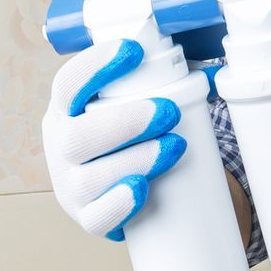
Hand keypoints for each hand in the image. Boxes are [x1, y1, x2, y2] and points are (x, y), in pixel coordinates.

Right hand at [42, 39, 186, 240]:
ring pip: (89, 178)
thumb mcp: (127, 103)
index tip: (134, 51)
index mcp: (65, 111)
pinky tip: (141, 188)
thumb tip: (209, 63)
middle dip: (126, 122)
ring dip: (135, 160)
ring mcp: (71, 187)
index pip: (67, 85)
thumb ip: (151, 80)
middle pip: (77, 137)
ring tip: (174, 147)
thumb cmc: (131, 135)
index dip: (95, 67)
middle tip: (168, 112)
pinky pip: (96, 218)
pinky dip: (119, 204)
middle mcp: (61, 148)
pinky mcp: (88, 217)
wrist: (123, 188)